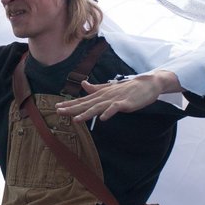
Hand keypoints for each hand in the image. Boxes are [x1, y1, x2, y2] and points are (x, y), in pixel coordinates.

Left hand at [55, 71, 176, 121]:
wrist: (147, 84)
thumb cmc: (129, 88)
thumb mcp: (110, 88)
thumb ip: (96, 88)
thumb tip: (84, 84)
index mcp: (101, 94)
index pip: (83, 100)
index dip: (70, 104)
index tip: (57, 107)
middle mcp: (105, 96)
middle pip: (87, 104)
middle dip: (73, 108)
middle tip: (58, 111)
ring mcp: (115, 99)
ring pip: (99, 107)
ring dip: (87, 113)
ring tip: (76, 120)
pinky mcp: (125, 103)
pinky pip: (116, 108)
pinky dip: (109, 113)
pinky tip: (102, 119)